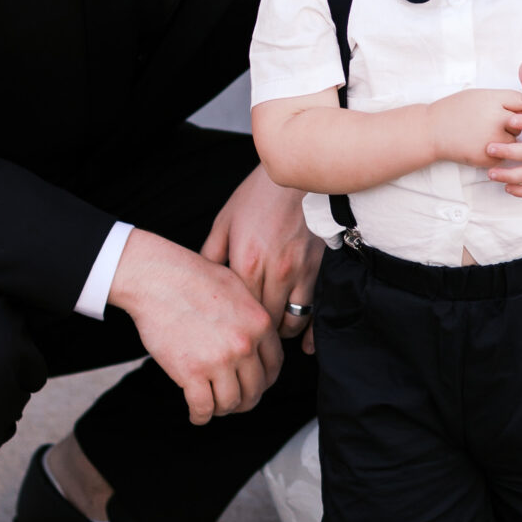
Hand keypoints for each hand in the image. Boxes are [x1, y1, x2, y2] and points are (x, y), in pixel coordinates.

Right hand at [110, 227, 281, 421]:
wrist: (158, 278)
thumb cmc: (193, 276)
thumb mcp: (237, 287)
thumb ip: (252, 314)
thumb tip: (256, 336)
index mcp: (259, 324)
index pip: (274, 365)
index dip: (265, 380)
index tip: (254, 384)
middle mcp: (244, 345)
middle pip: (255, 389)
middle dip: (246, 399)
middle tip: (235, 401)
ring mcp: (219, 361)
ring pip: (231, 402)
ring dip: (223, 409)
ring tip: (214, 406)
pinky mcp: (191, 373)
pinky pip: (203, 407)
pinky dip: (201, 416)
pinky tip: (197, 414)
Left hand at [204, 161, 322, 324]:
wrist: (300, 176)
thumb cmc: (259, 196)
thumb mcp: (226, 221)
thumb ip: (212, 254)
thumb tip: (200, 279)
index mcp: (246, 263)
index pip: (238, 312)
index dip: (234, 326)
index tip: (230, 331)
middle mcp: (275, 273)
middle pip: (265, 324)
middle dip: (257, 334)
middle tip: (251, 335)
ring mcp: (301, 273)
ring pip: (292, 321)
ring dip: (282, 331)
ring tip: (274, 330)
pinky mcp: (321, 270)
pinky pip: (318, 311)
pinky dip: (312, 333)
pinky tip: (307, 345)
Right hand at [428, 83, 521, 171]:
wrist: (432, 131)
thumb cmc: (454, 109)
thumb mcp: (479, 96)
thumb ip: (503, 99)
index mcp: (494, 100)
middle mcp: (497, 119)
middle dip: (520, 123)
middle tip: (515, 121)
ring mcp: (494, 140)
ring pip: (515, 141)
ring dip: (512, 139)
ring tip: (495, 133)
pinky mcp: (489, 157)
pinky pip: (504, 156)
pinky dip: (501, 152)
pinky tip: (487, 146)